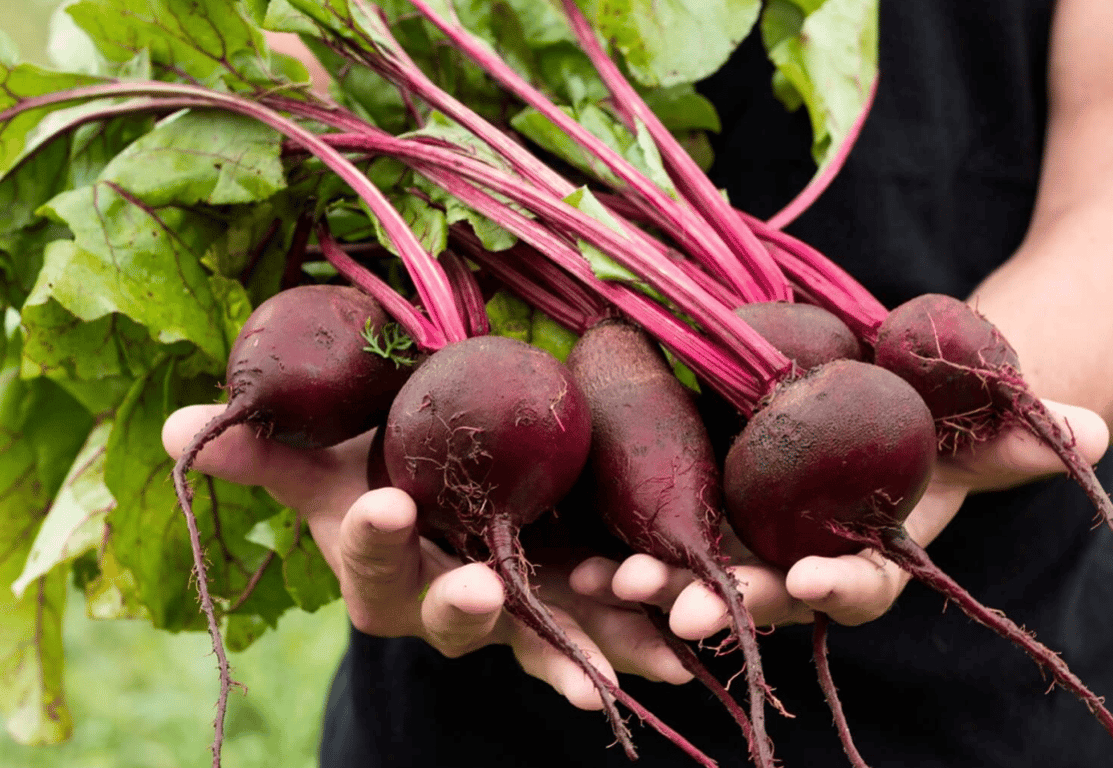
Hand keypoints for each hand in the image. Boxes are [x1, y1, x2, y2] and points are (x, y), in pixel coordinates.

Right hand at [162, 405, 692, 708]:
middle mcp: (442, 605)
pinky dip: (636, 646)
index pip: (367, 556)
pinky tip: (679, 656)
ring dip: (572, 649)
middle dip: (463, 606)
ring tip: (609, 672)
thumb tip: (185, 429)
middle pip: (450, 614)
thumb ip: (273, 449)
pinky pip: (604, 636)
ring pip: (537, 639)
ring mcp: (511, 616)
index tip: (384, 506)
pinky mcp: (570, 612)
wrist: (447, 502)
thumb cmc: (382, 473)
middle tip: (480, 591)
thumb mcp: (330, 460)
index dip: (372, 537)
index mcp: (380, 567)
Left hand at [575, 399, 1109, 640]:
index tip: (810, 582)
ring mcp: (750, 542)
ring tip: (610, 586)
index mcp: (870, 552)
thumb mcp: (971, 418)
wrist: (881, 395)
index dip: (838, 587)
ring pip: (700, 577)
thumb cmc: (931, 415)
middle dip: (727, 604)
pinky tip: (575, 555)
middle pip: (764, 594)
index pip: (859, 584)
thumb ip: (1020, 433)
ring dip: (655, 588)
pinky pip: (656, 536)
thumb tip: (1100, 433)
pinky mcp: (702, 510)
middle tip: (680, 608)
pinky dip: (618, 549)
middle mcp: (804, 561)